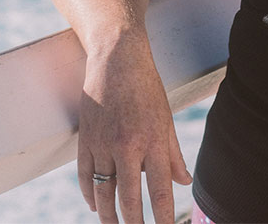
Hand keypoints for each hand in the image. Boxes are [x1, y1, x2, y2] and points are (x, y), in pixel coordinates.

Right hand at [76, 37, 192, 223]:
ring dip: (108, 216)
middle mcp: (127, 146)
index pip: (159, 191)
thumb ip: (173, 155)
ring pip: (103, 192)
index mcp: (152, 141)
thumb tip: (183, 182)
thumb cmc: (146, 87)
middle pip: (128, 199)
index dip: (162, 218)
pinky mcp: (85, 138)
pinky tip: (95, 206)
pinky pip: (84, 174)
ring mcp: (103, 143)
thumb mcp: (166, 119)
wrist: (116, 58)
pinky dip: (89, 194)